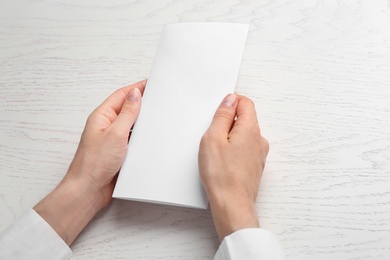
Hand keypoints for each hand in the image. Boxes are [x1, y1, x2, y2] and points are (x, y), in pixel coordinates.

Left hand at [34, 80, 145, 245]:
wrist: (90, 190)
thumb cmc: (95, 163)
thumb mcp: (116, 133)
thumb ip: (127, 112)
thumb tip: (135, 93)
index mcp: (102, 116)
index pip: (122, 95)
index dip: (137, 88)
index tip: (152, 83)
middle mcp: (107, 126)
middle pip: (127, 108)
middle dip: (142, 103)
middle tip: (159, 99)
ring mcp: (114, 139)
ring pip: (132, 124)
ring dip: (143, 121)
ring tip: (158, 116)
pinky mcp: (120, 152)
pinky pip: (133, 139)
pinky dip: (142, 136)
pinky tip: (152, 137)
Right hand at [199, 94, 268, 240]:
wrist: (232, 204)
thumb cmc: (222, 175)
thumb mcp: (213, 138)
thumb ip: (223, 115)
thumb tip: (230, 100)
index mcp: (251, 129)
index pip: (246, 103)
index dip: (231, 101)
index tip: (219, 110)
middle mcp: (259, 140)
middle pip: (245, 119)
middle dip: (228, 122)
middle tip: (213, 135)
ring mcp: (259, 154)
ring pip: (243, 135)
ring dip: (230, 137)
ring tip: (216, 152)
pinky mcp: (254, 165)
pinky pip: (244, 149)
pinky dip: (233, 149)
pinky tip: (222, 162)